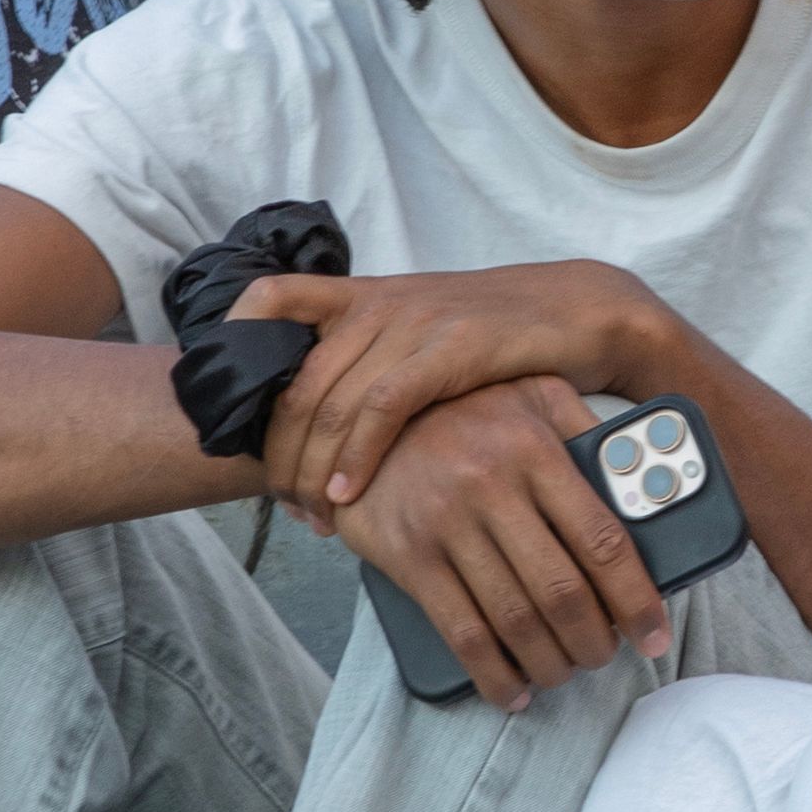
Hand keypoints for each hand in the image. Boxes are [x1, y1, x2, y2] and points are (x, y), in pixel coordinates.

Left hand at [236, 256, 658, 515]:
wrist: (578, 312)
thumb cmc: (500, 338)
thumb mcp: (423, 337)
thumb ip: (375, 362)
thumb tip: (326, 424)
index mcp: (363, 296)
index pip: (271, 299)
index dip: (234, 343)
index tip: (233, 411)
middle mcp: (376, 304)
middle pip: (291, 381)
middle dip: (278, 453)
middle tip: (283, 504)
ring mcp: (411, 323)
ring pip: (328, 401)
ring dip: (311, 470)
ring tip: (313, 515)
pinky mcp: (448, 348)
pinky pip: (381, 408)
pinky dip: (356, 458)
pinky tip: (347, 495)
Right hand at [329, 375, 675, 707]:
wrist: (365, 416)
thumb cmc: (465, 411)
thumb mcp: (531, 392)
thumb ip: (584, 425)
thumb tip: (639, 475)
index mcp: (535, 451)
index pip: (603, 540)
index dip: (637, 599)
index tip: (654, 634)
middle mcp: (493, 487)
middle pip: (563, 592)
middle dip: (594, 642)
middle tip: (605, 657)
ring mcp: (447, 525)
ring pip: (515, 620)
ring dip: (550, 663)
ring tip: (564, 672)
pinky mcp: (410, 556)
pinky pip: (462, 632)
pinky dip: (493, 674)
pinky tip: (512, 689)